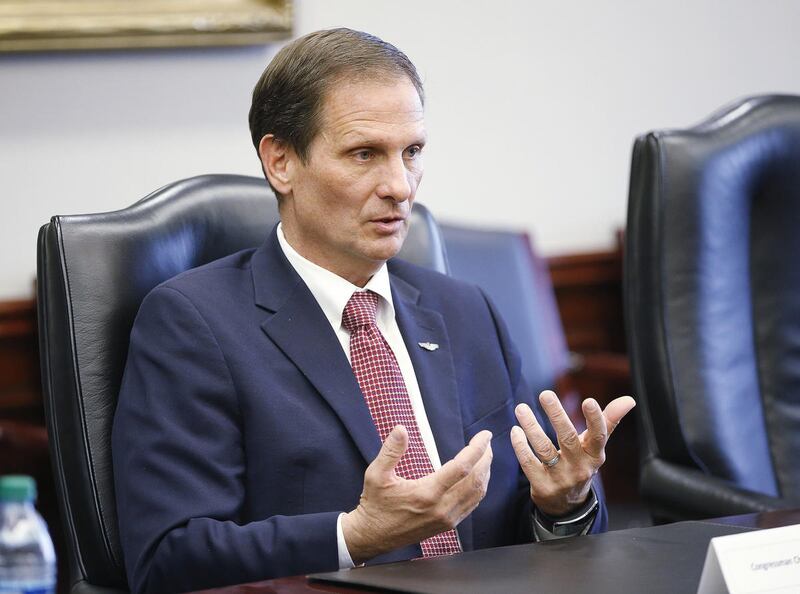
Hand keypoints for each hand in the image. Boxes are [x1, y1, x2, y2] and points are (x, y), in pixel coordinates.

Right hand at [342, 425, 492, 562]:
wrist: (373, 535)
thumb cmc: (375, 504)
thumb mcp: (376, 474)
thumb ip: (390, 451)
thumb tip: (401, 429)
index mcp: (427, 493)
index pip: (462, 468)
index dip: (477, 449)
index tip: (484, 435)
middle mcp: (441, 508)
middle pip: (476, 481)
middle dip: (485, 459)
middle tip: (487, 442)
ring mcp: (446, 519)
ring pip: (477, 494)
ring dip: (485, 473)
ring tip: (485, 456)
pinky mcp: (447, 525)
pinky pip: (471, 505)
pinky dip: (479, 488)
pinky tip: (477, 478)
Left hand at [510, 390, 634, 516]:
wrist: (567, 504)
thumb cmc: (582, 463)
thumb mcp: (596, 446)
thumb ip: (609, 421)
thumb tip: (629, 399)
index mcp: (594, 455)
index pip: (598, 436)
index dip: (595, 419)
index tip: (588, 401)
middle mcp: (579, 467)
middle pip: (568, 439)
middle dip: (557, 415)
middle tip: (545, 393)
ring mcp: (560, 478)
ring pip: (544, 450)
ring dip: (531, 427)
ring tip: (521, 408)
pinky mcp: (542, 486)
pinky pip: (529, 463)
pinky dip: (520, 446)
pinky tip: (516, 430)